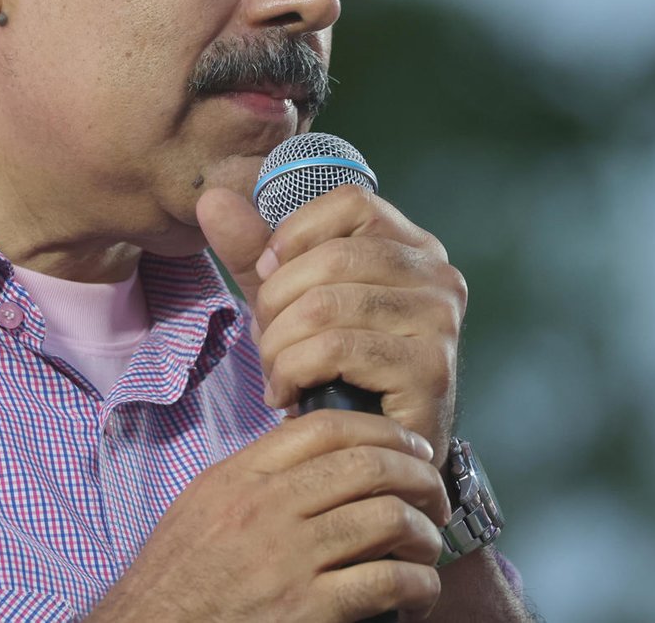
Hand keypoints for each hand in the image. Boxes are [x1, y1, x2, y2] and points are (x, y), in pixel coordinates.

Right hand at [84, 410, 450, 621]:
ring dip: (424, 533)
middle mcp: (266, 508)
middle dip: (419, 476)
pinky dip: (417, 585)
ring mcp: (287, 558)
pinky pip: (385, 581)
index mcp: (240, 477)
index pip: (325, 427)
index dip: (382, 429)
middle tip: (435, 496)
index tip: (409, 445)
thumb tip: (311, 460)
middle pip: (369, 464)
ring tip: (428, 548)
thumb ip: (253, 479)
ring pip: (387, 518)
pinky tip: (417, 595)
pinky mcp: (305, 610)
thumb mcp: (201, 509)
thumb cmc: (173, 582)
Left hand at [197, 184, 467, 466]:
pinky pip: (335, 349)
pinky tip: (286, 395)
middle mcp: (440, 276)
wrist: (376, 456)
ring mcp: (441, 323)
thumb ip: (254, 250)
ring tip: (275, 371)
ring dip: (279, 343)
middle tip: (265, 341)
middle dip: (278, 301)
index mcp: (415, 247)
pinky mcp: (430, 370)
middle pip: (333, 256)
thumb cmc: (335, 370)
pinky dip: (292, 371)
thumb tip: (213, 198)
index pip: (351, 202)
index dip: (295, 234)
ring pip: (327, 304)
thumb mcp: (290, 301)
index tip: (269, 275)